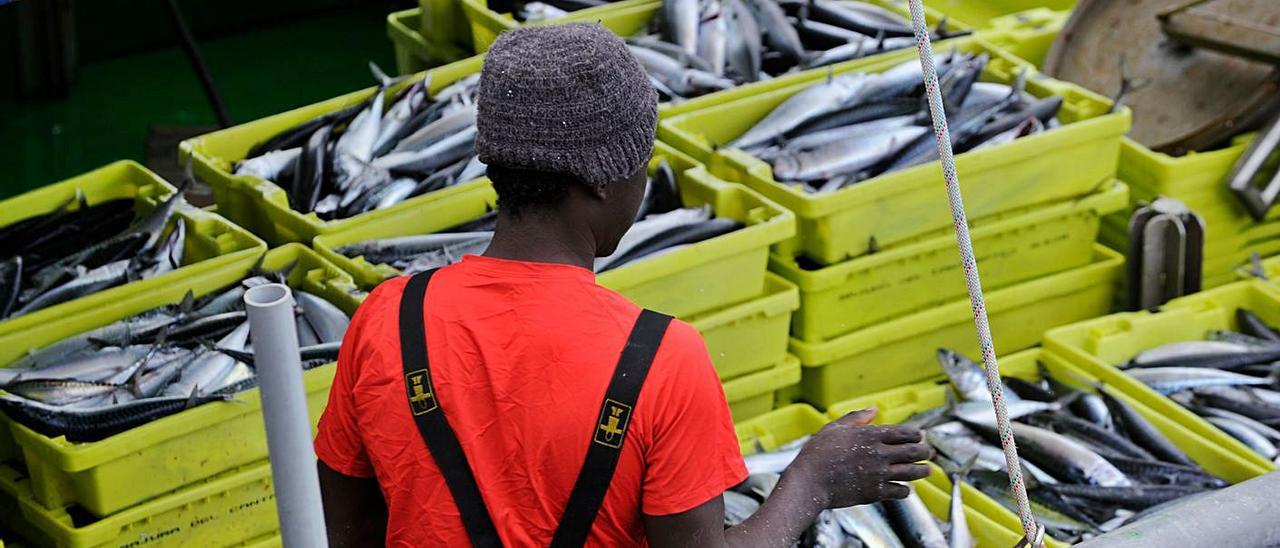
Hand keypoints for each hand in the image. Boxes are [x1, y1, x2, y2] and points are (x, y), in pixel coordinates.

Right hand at [782, 407, 931, 508]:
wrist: (809, 481)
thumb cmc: (817, 453)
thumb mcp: (834, 428)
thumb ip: (856, 418)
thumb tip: (874, 410)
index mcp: (870, 435)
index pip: (904, 432)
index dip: (916, 434)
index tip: (919, 436)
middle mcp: (879, 454)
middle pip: (913, 451)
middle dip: (925, 451)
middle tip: (929, 453)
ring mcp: (879, 474)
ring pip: (911, 472)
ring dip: (922, 470)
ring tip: (927, 470)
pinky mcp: (875, 492)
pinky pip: (899, 491)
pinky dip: (905, 490)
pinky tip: (906, 489)